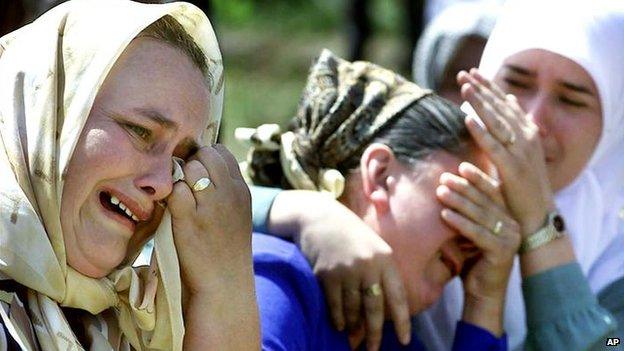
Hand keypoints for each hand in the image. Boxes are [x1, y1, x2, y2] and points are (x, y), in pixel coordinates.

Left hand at [167, 144, 257, 349]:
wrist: (225, 286)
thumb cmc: (226, 253)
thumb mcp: (237, 215)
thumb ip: (224, 191)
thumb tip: (200, 169)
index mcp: (241, 190)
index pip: (222, 153)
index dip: (205, 158)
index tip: (196, 175)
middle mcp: (230, 193)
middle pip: (205, 154)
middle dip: (191, 163)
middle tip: (184, 186)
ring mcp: (210, 205)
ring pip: (191, 166)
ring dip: (179, 178)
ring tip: (178, 199)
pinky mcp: (189, 218)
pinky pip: (176, 189)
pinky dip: (170, 195)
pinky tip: (171, 210)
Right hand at [269, 191, 410, 349]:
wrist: (318, 216)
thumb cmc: (349, 232)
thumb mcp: (373, 244)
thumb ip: (382, 270)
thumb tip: (386, 305)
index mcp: (385, 258)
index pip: (398, 296)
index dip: (403, 321)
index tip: (405, 340)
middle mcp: (367, 265)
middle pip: (374, 309)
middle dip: (375, 333)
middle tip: (374, 349)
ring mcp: (345, 270)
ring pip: (353, 309)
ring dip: (354, 327)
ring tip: (354, 337)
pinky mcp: (325, 274)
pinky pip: (334, 305)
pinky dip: (337, 318)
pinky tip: (339, 325)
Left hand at [436, 162, 520, 334]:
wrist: (483, 292)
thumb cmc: (472, 259)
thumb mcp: (471, 230)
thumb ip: (468, 211)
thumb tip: (448, 185)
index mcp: (508, 216)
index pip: (493, 192)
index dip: (478, 178)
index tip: (460, 166)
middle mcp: (512, 225)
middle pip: (486, 200)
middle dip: (464, 187)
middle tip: (444, 177)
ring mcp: (510, 238)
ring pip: (481, 215)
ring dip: (459, 201)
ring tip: (440, 191)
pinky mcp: (502, 252)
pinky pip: (477, 233)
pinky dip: (460, 222)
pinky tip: (444, 214)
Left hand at [457, 69, 555, 234]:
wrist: (537, 215)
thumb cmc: (523, 185)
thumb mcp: (519, 151)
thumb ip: (512, 126)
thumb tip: (507, 99)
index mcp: (526, 132)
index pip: (504, 104)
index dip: (488, 87)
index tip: (472, 72)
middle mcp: (526, 137)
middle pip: (499, 108)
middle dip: (481, 89)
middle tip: (463, 73)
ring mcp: (520, 152)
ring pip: (496, 122)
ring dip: (480, 103)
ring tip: (465, 87)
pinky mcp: (512, 168)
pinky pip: (493, 146)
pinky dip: (481, 131)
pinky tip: (467, 119)